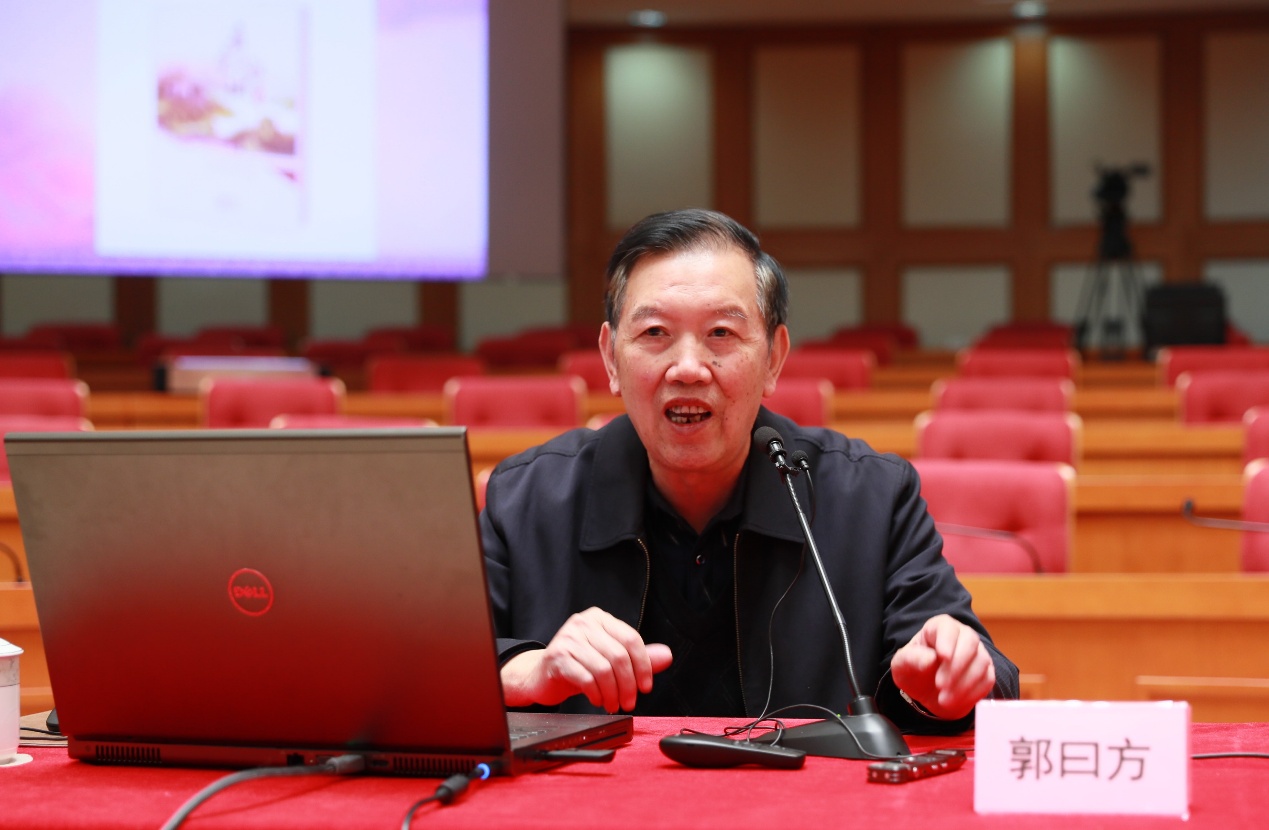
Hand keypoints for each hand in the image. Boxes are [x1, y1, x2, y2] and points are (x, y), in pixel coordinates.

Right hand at [500, 607, 672, 712]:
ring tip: (613, 704)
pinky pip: (586, 679)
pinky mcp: (557, 657)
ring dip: (613, 693)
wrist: (540, 675)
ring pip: (604, 669)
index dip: (644, 665)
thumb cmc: (578, 665)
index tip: (646, 686)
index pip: (631, 639)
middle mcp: (583, 623)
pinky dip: (596, 694)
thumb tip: (666, 656)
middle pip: (619, 656)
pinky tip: (597, 700)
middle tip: (630, 701)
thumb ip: (637, 657)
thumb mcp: (609, 659)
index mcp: (599, 618)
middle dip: (628, 684)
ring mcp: (568, 639)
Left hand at [890, 614, 995, 720]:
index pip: (947, 627)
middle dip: (956, 665)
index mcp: (938, 627)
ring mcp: (977, 653)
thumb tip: (930, 658)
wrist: (927, 692)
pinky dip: (972, 693)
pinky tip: (955, 701)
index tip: (942, 657)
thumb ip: (911, 659)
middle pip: (969, 642)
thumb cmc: (913, 671)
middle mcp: (962, 635)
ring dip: (963, 683)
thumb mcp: (902, 665)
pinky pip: (987, 680)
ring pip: (981, 662)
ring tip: (943, 699)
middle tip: (940, 685)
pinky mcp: (986, 672)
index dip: (947, 640)